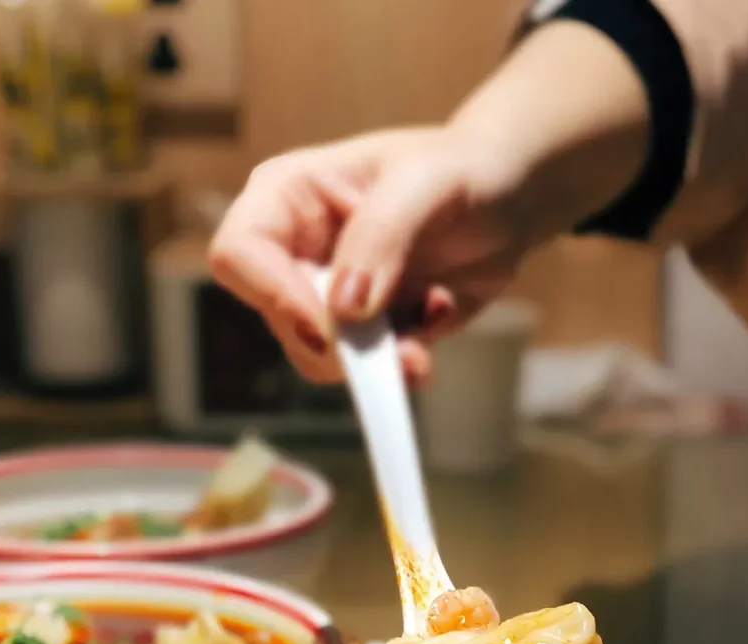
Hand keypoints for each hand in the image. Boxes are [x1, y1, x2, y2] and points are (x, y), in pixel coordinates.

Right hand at [209, 126, 529, 384]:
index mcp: (285, 197)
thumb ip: (380, 237)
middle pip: (282, 322)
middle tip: (409, 349)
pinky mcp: (363, 332)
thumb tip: (343, 310)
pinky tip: (436, 312)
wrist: (508, 198)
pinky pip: (365, 371)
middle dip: (345, 345)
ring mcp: (326, 297)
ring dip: (381, 361)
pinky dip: (405, 359)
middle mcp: (293, 252)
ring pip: (321, 358)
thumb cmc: (462, 168)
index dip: (275, 297)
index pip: (239, 256)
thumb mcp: (424, 183)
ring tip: (434, 316)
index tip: (332, 326)